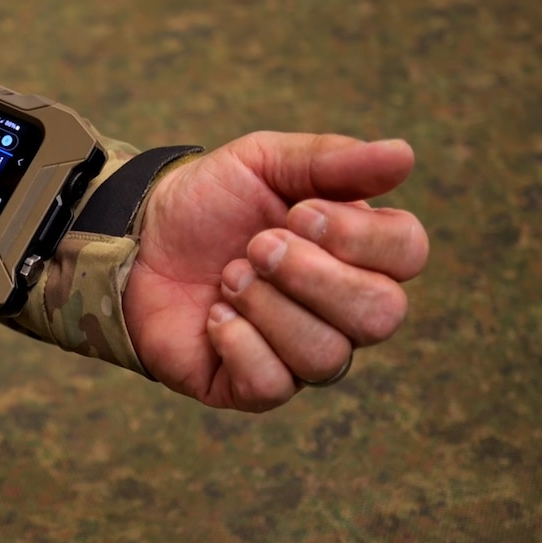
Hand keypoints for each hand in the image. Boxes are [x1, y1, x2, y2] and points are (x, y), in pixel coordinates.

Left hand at [125, 132, 428, 411]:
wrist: (133, 238)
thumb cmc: (207, 202)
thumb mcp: (262, 162)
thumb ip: (331, 160)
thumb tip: (404, 155)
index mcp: (355, 251)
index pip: (408, 253)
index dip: (360, 235)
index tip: (299, 211)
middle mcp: (340, 310)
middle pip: (381, 314)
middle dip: (312, 275)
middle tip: (256, 246)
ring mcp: (299, 354)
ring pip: (327, 355)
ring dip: (269, 307)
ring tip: (228, 277)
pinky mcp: (251, 387)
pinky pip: (272, 385)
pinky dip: (239, 343)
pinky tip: (214, 315)